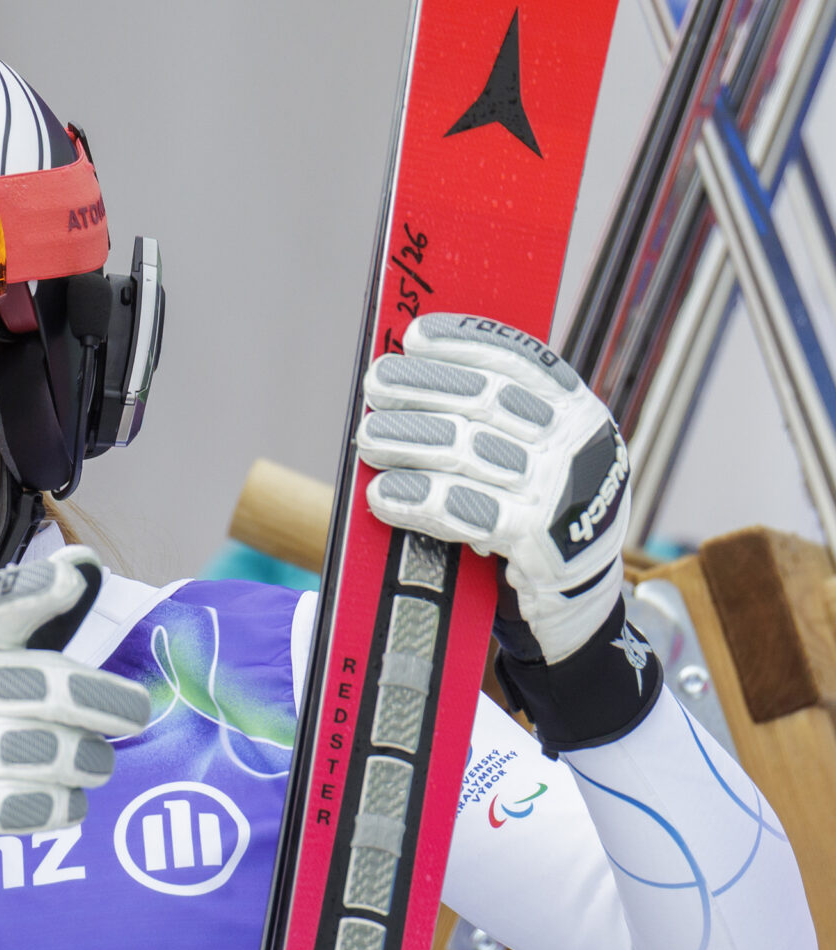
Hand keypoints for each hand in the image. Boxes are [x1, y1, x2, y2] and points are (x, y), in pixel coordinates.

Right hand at [0, 546, 149, 890]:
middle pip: (51, 691)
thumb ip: (36, 607)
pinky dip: (62, 803)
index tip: (70, 579)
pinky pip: (34, 805)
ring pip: (54, 753)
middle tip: (134, 712)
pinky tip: (65, 793)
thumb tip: (88, 562)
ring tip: (94, 760)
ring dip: (88, 760)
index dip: (35, 592)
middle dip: (106, 703)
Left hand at [357, 314, 628, 661]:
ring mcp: (565, 492)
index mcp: (579, 414)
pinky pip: (467, 511)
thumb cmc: (535, 522)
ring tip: (369, 439)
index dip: (464, 345)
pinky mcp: (542, 541)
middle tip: (375, 384)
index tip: (413, 337)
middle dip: (423, 387)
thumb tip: (407, 379)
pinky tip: (384, 495)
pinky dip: (420, 500)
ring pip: (470, 452)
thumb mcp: (532, 462)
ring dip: (410, 441)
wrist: (572, 611)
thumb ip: (493, 424)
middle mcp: (580, 445)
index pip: (522, 362)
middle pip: (488, 401)